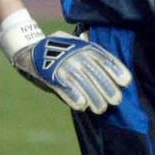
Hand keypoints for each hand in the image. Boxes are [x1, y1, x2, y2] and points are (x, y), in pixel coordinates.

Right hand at [0, 11, 131, 112]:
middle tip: (116, 101)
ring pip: (81, 82)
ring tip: (101, 108)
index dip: (116, 70)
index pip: (104, 58)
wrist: (28, 49)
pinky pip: (63, 87)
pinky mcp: (49, 75)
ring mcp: (62, 64)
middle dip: (107, 88)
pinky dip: (73, 97)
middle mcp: (74, 55)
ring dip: (93, 97)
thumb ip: (91, 56)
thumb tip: (113, 71)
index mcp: (83, 47)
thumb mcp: (76, 46)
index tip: (126, 82)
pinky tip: (82, 106)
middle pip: (95, 73)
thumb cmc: (58, 51)